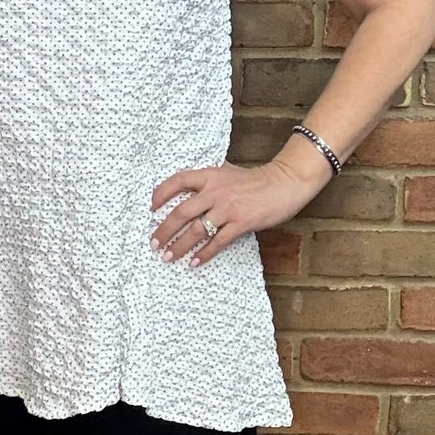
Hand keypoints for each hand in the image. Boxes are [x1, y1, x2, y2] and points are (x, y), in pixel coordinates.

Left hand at [149, 157, 323, 265]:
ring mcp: (229, 208)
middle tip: (154, 243)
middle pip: (182, 212)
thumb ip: (209, 179)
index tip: (150, 208)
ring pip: (197, 230)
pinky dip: (205, 253)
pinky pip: (218, 241)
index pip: (178, 181)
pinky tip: (195, 262)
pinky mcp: (242, 222)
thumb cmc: (255, 180)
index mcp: (210, 176)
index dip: (161, 193)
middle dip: (164, 230)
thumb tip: (188, 188)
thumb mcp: (228, 172)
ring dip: (180, 245)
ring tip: (169, 256)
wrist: (284, 183)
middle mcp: (216, 191)